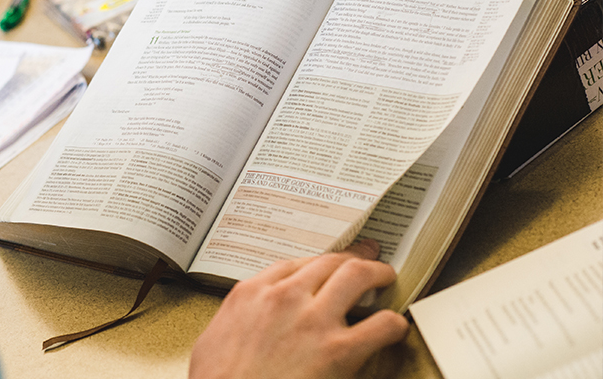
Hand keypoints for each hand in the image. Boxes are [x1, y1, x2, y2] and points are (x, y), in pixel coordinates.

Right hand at [189, 240, 408, 378]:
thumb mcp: (214, 337)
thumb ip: (240, 319)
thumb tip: (250, 321)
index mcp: (251, 293)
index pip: (294, 264)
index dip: (319, 261)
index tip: (329, 262)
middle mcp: (284, 297)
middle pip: (329, 262)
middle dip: (353, 258)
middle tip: (368, 259)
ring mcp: (313, 320)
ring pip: (357, 276)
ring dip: (377, 273)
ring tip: (386, 278)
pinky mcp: (338, 350)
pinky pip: (381, 324)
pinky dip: (392, 323)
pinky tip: (394, 328)